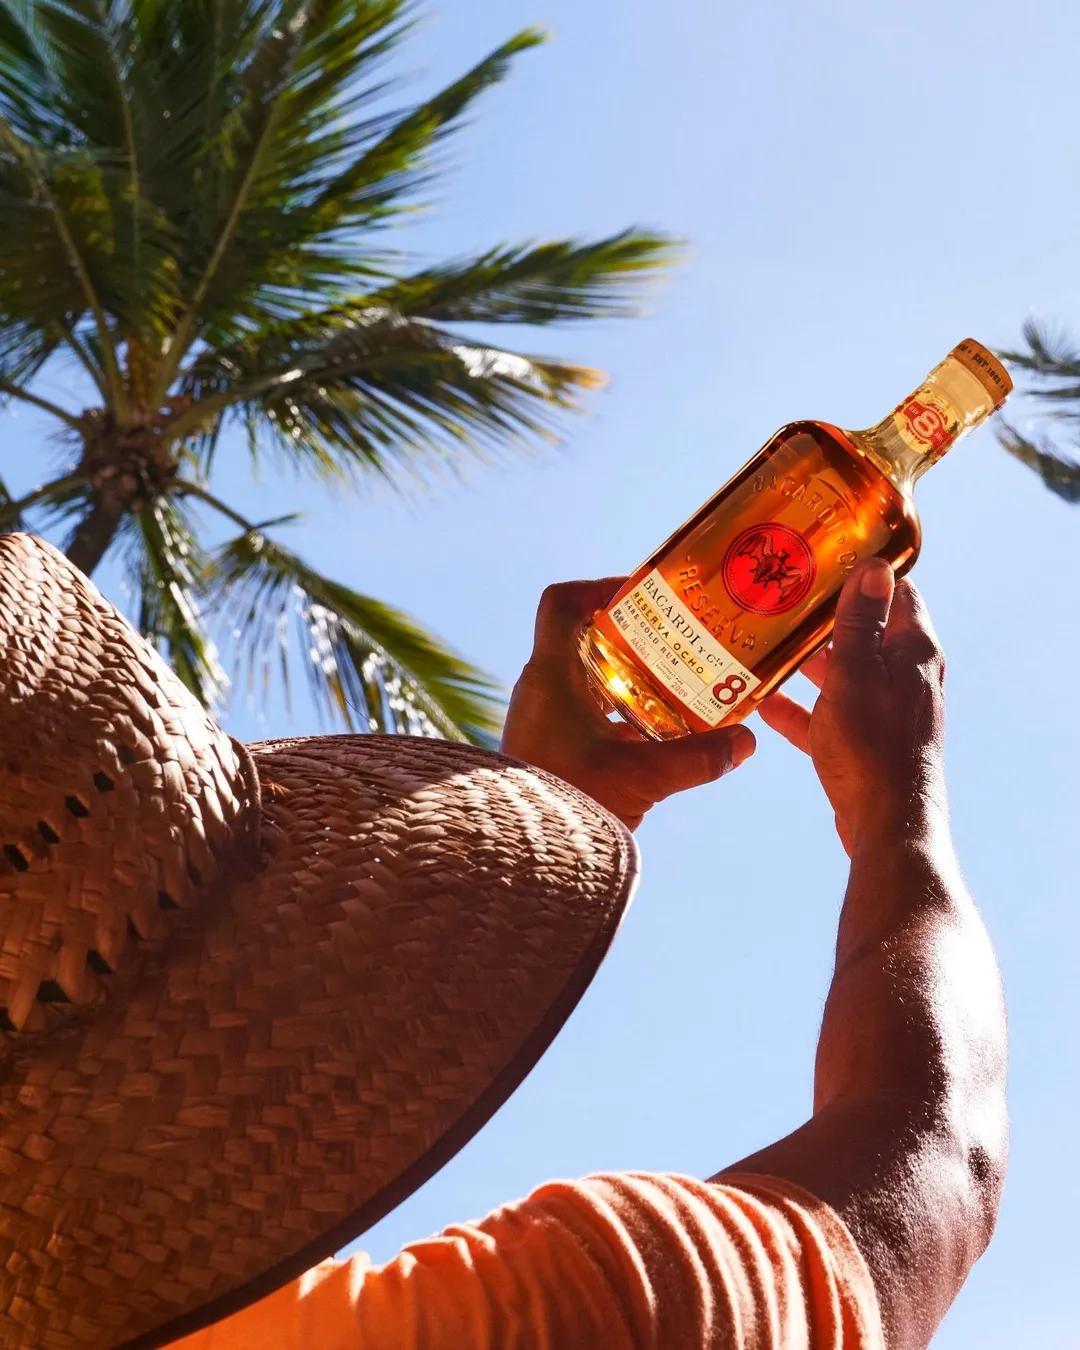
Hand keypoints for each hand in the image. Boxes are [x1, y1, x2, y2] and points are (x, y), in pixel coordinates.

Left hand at [501, 578, 755, 830]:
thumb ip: (698, 757)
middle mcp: (541, 690)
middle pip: (584, 640)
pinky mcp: (549, 750)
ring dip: (629, 682)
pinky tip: (657, 739)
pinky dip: (620, 719)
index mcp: (550, 676)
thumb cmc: (570, 802)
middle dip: (632, 639)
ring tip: (676, 690)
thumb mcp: (643, 776)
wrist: (523, 857)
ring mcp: (543, 720)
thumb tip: (746, 742)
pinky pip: (586, 718)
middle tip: (676, 645)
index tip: (643, 596)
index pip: (561, 603)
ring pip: (588, 682)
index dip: (599, 586)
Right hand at [758, 559, 946, 854]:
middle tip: (782, 599)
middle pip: (865, 633)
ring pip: (843, 675)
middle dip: (824, 618)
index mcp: (913, 653)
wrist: (885, 824)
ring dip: (808, 663)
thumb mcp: (856, 673)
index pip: (898, 594)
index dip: (866, 572)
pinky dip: (800, 708)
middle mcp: (904, 678)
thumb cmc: (872, 747)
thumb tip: (875, 566)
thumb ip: (860, 623)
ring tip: (765, 645)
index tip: (827, 557)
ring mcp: (885, 713)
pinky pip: (828, 716)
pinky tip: (761, 703)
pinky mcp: (865, 745)